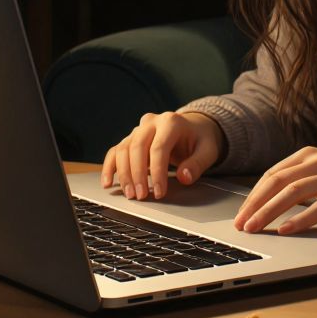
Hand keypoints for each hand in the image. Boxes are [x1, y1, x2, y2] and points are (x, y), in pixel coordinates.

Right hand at [101, 111, 224, 199]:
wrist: (193, 127)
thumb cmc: (200, 139)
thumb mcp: (208, 150)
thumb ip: (197, 164)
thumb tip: (184, 177)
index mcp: (171, 122)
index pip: (159, 148)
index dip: (158, 172)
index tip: (160, 192)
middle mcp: (152, 122)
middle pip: (137, 147)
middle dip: (137, 174)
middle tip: (141, 196)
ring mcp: (139, 129)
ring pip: (123, 149)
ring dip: (123, 174)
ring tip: (130, 194)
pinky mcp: (131, 138)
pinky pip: (115, 151)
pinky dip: (110, 167)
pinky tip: (108, 182)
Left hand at [233, 147, 316, 234]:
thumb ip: (304, 184)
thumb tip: (274, 206)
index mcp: (310, 155)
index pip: (272, 175)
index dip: (253, 195)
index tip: (241, 214)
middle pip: (276, 182)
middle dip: (254, 205)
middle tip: (240, 224)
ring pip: (291, 193)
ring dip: (268, 212)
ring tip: (254, 228)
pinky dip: (299, 220)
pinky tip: (286, 230)